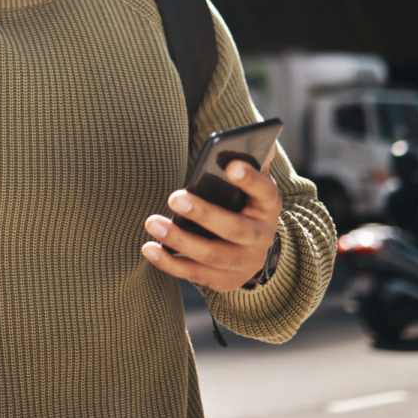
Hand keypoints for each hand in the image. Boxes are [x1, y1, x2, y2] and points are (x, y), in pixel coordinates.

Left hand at [141, 144, 281, 290]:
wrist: (253, 246)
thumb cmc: (241, 201)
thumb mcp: (248, 182)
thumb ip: (247, 161)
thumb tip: (247, 138)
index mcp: (268, 205)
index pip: (264, 190)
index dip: (250, 179)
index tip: (230, 165)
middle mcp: (261, 237)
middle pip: (234, 228)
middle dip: (203, 213)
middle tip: (174, 197)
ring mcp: (244, 262)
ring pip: (212, 255)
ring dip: (180, 240)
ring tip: (152, 222)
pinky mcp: (224, 279)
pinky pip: (195, 274)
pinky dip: (170, 263)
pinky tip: (149, 248)